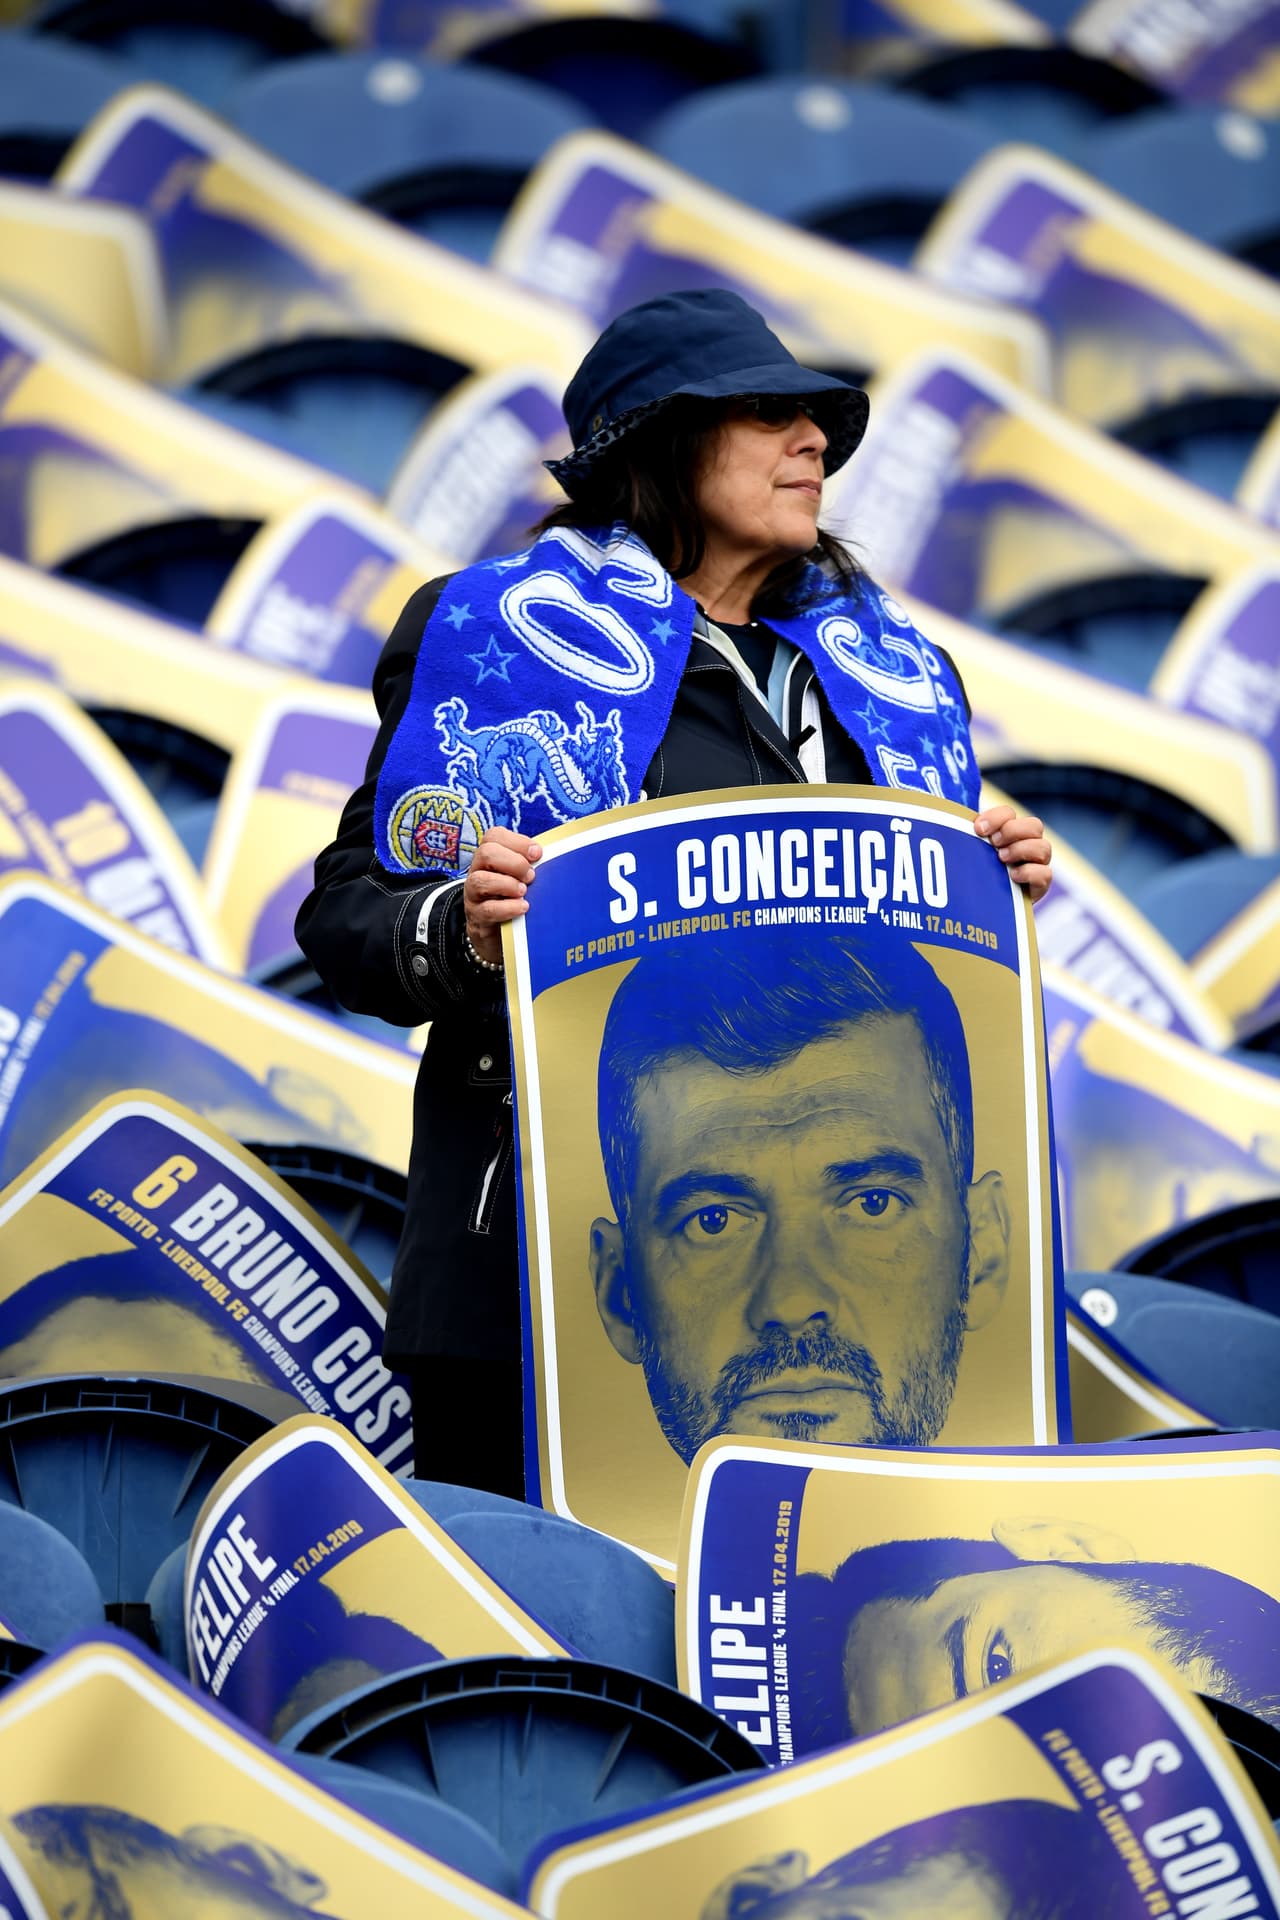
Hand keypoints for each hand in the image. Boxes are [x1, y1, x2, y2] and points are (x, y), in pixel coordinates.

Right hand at [463, 826, 541, 965]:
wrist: (499, 935)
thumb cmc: (514, 899)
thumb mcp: (522, 878)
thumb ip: (531, 865)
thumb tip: (555, 856)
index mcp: (490, 857)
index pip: (494, 836)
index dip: (517, 842)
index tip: (538, 854)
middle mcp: (478, 871)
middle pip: (486, 853)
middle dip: (514, 862)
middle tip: (531, 876)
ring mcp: (473, 895)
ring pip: (480, 880)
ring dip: (508, 884)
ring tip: (524, 892)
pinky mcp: (476, 917)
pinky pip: (487, 909)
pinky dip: (507, 907)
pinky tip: (523, 908)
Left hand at [975, 806, 1052, 902]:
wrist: (988, 905)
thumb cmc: (980, 874)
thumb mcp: (974, 854)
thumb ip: (970, 839)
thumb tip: (957, 828)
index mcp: (1010, 831)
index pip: (1009, 813)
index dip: (996, 817)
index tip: (978, 829)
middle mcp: (1028, 843)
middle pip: (1034, 825)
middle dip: (1012, 831)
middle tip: (993, 843)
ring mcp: (1037, 863)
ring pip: (1043, 847)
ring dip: (1020, 850)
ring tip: (1001, 858)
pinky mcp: (1040, 884)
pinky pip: (1045, 873)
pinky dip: (1029, 872)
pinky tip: (1013, 876)